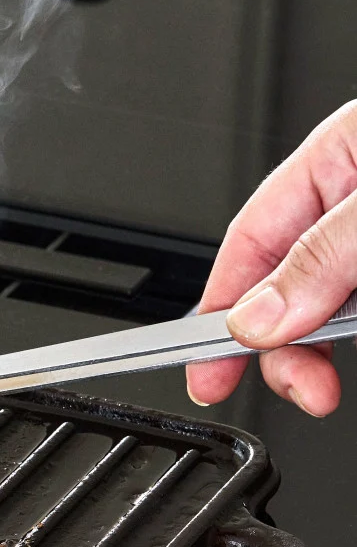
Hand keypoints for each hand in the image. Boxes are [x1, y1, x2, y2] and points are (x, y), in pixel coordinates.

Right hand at [187, 100, 356, 416]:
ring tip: (327, 385)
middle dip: (285, 346)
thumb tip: (257, 317)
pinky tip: (350, 347)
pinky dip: (352, 334)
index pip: (253, 241)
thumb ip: (323, 257)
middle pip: (290, 284)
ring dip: (322, 350)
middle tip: (299, 391)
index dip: (220, 311)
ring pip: (333, 306)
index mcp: (339, 155)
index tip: (204, 371)